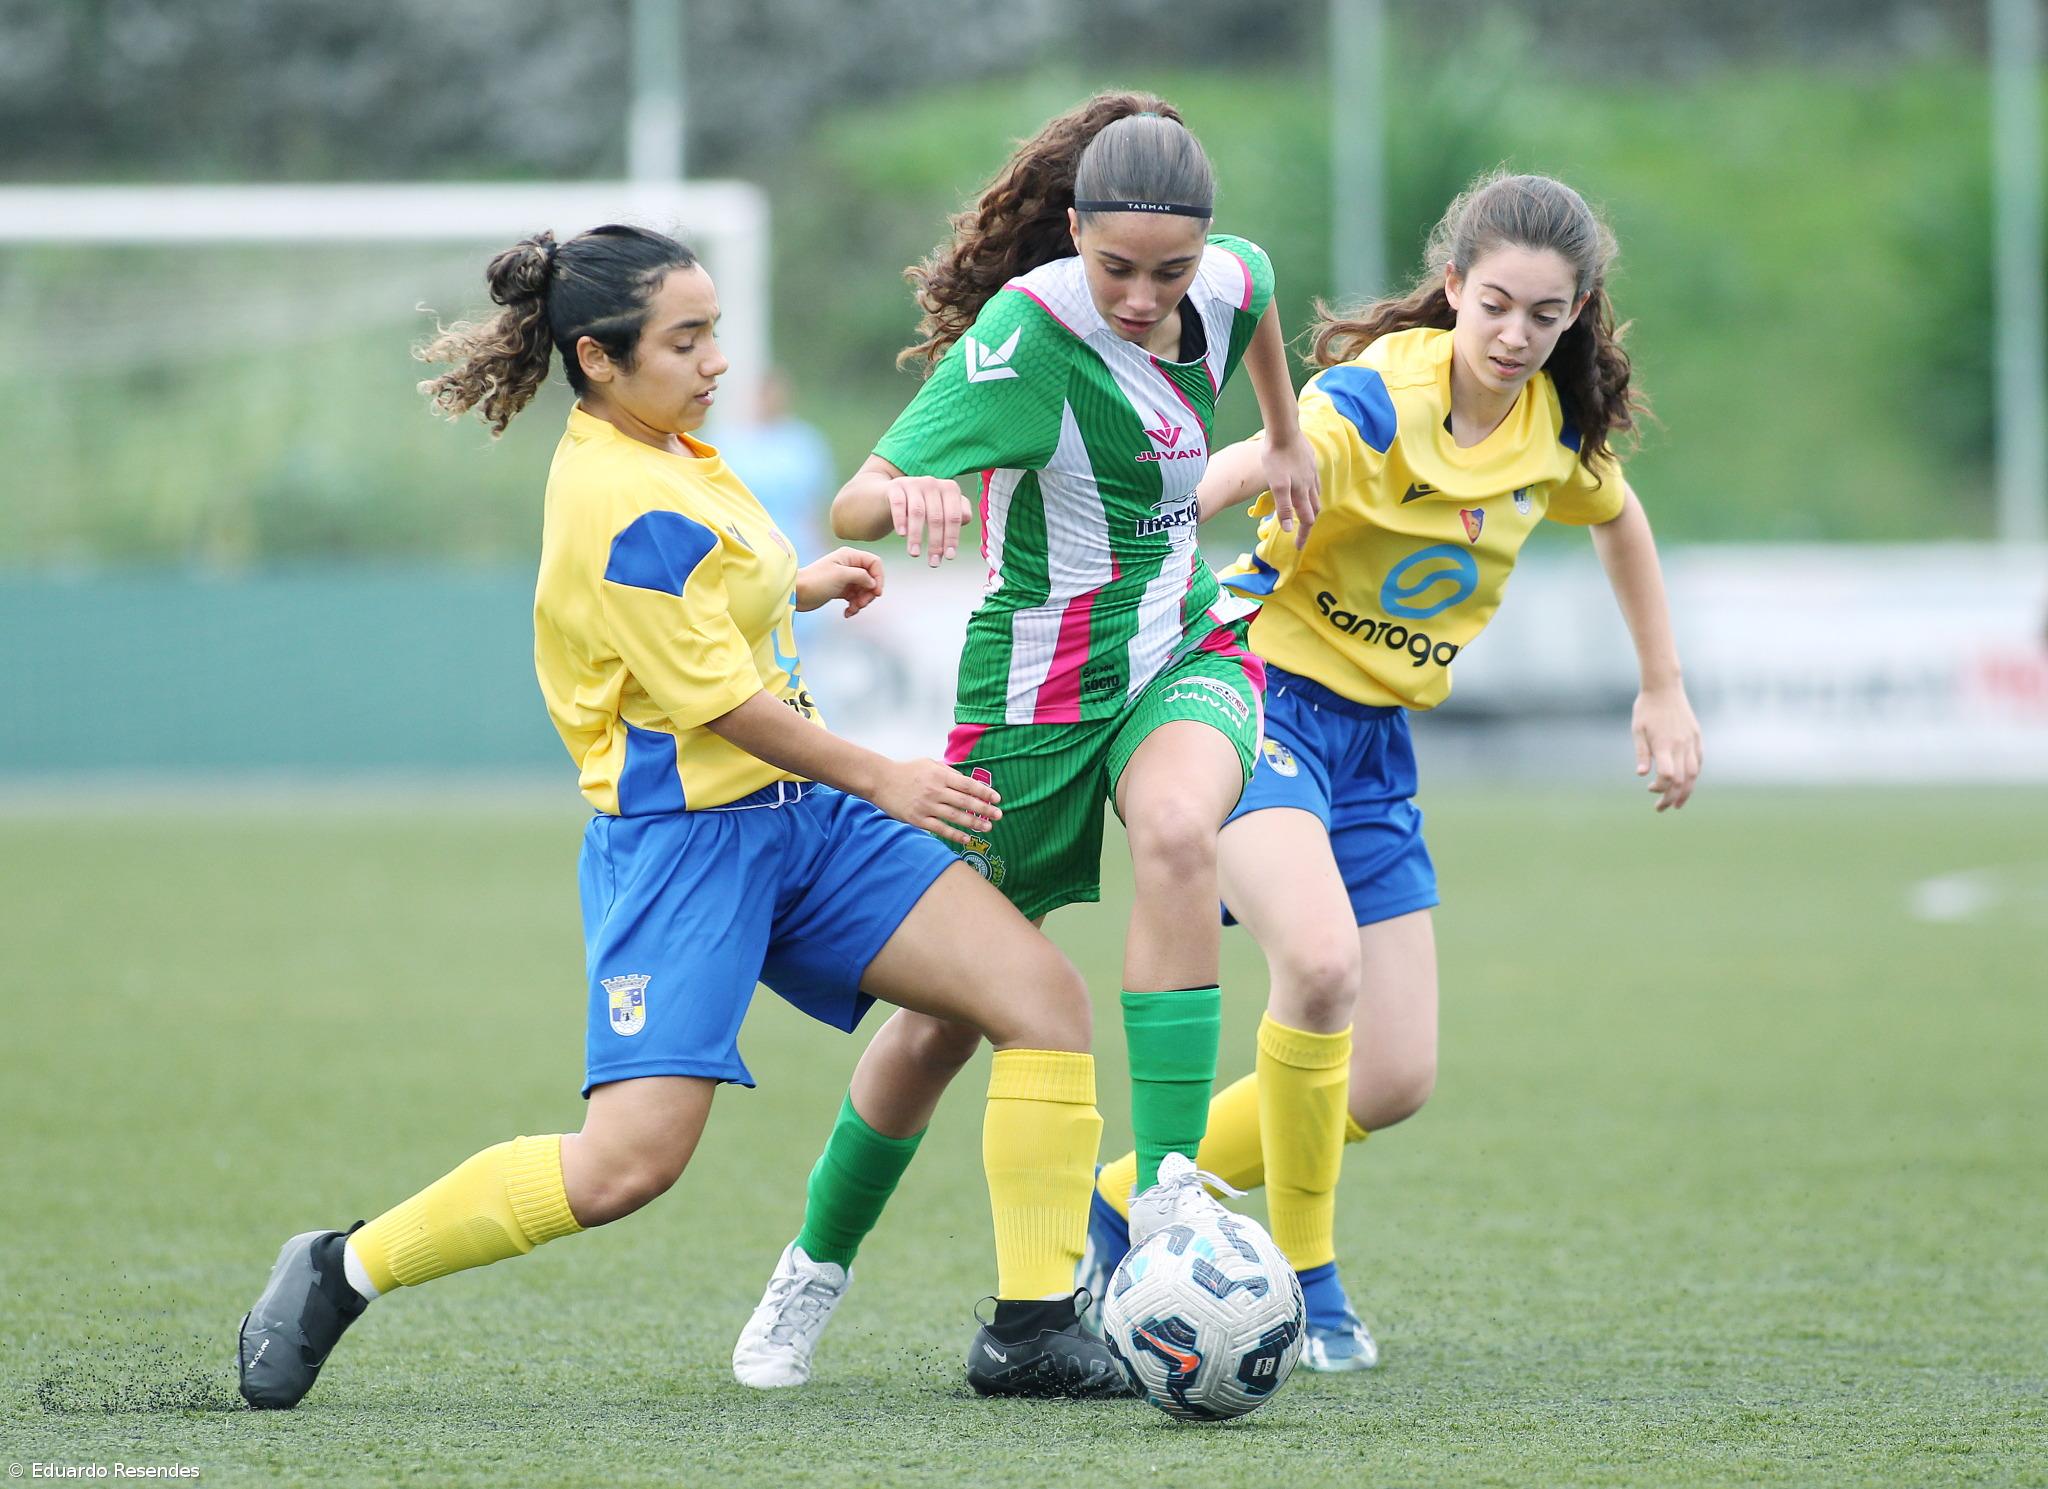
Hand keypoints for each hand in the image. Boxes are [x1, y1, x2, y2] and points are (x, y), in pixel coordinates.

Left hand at [795, 547, 885, 615]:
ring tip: (852, 609)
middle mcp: (849, 565)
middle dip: (869, 593)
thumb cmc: (816, 581)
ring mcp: (845, 578)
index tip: (876, 592)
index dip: (879, 578)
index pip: (874, 563)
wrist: (796, 593)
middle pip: (871, 579)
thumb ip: (861, 576)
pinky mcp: (840, 590)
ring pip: (864, 590)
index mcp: (850, 556)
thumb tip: (873, 583)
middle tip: (861, 604)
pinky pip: (855, 598)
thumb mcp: (841, 575)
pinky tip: (847, 613)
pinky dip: (854, 606)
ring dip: (861, 602)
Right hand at [869, 758, 1001, 845]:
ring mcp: (927, 806)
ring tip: (987, 827)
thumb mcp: (929, 764)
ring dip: (974, 822)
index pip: (968, 785)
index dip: (984, 792)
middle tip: (999, 815)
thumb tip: (968, 782)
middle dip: (984, 809)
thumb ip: (949, 772)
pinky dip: (955, 834)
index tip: (997, 798)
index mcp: (940, 775)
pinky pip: (941, 829)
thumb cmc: (907, 771)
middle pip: (965, 801)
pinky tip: (967, 838)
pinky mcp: (918, 819)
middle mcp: (936, 790)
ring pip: (956, 816)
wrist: (881, 781)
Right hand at [887, 476, 970, 566]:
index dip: (952, 538)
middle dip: (935, 542)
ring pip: (918, 512)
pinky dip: (901, 520)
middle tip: (933, 562)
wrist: (893, 495)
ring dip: (917, 536)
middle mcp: (933, 483)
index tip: (949, 557)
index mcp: (950, 489)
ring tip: (915, 554)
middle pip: (937, 517)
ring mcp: (913, 483)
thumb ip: (958, 514)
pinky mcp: (895, 487)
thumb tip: (965, 519)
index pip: (954, 516)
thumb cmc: (924, 506)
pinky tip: (901, 534)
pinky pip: (899, 504)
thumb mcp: (943, 509)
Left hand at [1259, 430, 1319, 547]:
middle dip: (1309, 523)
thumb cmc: (1276, 458)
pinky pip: (1314, 481)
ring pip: (1316, 494)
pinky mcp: (1310, 460)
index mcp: (1301, 492)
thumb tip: (1289, 528)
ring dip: (1311, 507)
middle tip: (1301, 532)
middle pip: (1314, 509)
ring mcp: (1312, 472)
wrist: (1284, 431)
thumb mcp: (1276, 485)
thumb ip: (1283, 507)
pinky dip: (1312, 491)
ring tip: (1304, 512)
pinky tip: (1305, 487)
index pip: (1306, 520)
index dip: (1303, 535)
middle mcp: (1310, 484)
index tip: (1298, 547)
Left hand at [1632, 683, 1701, 811]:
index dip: (1660, 788)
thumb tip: (1641, 775)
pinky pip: (1698, 761)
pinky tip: (1686, 782)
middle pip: (1681, 780)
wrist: (1664, 688)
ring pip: (1693, 773)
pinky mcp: (1696, 737)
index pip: (1667, 776)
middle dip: (1672, 797)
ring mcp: (1691, 741)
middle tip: (1662, 808)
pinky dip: (1693, 775)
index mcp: (1664, 744)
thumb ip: (1641, 753)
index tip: (1650, 788)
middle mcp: (1680, 745)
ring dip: (1686, 791)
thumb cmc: (1646, 709)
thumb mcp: (1637, 730)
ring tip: (1677, 803)